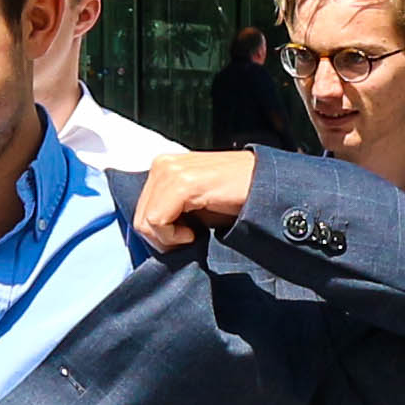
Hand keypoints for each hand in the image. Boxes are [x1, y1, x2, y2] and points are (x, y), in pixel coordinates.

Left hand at [131, 149, 259, 247]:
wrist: (265, 186)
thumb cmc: (235, 197)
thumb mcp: (193, 204)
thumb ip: (169, 210)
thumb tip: (151, 234)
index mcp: (163, 167)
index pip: (140, 211)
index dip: (158, 234)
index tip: (183, 237)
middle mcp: (162, 164)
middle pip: (139, 219)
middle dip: (162, 240)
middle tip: (190, 239)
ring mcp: (171, 171)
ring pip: (145, 223)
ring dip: (169, 240)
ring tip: (194, 235)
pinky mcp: (182, 183)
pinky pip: (158, 222)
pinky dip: (175, 237)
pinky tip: (195, 233)